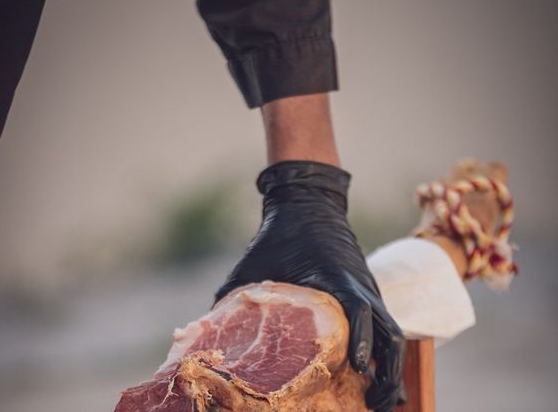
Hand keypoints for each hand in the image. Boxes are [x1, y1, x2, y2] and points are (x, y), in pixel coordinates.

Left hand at [215, 161, 405, 411]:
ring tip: (382, 400)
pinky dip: (383, 354)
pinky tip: (374, 378)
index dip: (362, 339)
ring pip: (393, 335)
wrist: (306, 205)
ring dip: (391, 369)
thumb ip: (234, 296)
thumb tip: (205, 330)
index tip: (358, 368)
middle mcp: (360, 288)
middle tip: (376, 404)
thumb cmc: (278, 236)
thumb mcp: (253, 265)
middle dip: (388, 372)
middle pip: (389, 333)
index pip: (360, 309)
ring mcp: (368, 292)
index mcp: (337, 279)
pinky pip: (384, 328)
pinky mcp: (367, 295)